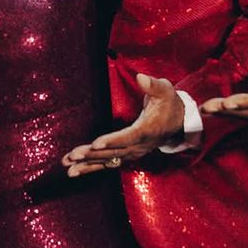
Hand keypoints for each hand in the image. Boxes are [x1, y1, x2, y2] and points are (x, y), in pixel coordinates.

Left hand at [63, 73, 184, 176]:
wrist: (179, 122)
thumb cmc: (170, 104)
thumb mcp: (165, 90)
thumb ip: (153, 85)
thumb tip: (140, 78)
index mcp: (148, 130)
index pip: (128, 137)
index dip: (112, 141)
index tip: (96, 144)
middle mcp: (139, 146)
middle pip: (114, 152)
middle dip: (92, 155)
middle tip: (72, 155)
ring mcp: (133, 152)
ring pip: (109, 161)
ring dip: (88, 164)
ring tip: (68, 167)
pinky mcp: (127, 155)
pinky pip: (108, 163)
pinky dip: (91, 167)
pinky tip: (75, 169)